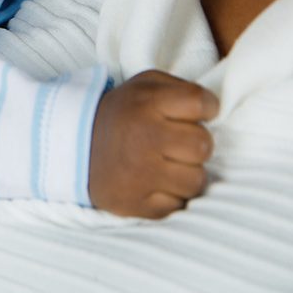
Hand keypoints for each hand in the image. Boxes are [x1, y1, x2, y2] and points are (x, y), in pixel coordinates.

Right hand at [88, 69, 218, 217]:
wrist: (77, 147)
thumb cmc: (124, 113)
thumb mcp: (144, 86)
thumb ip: (181, 89)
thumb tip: (215, 108)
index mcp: (146, 104)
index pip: (201, 102)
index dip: (207, 107)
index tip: (199, 112)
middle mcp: (144, 139)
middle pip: (203, 144)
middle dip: (196, 142)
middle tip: (178, 141)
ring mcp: (140, 176)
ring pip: (197, 180)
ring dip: (187, 172)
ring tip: (168, 163)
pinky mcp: (137, 206)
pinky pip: (179, 205)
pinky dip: (172, 195)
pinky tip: (157, 182)